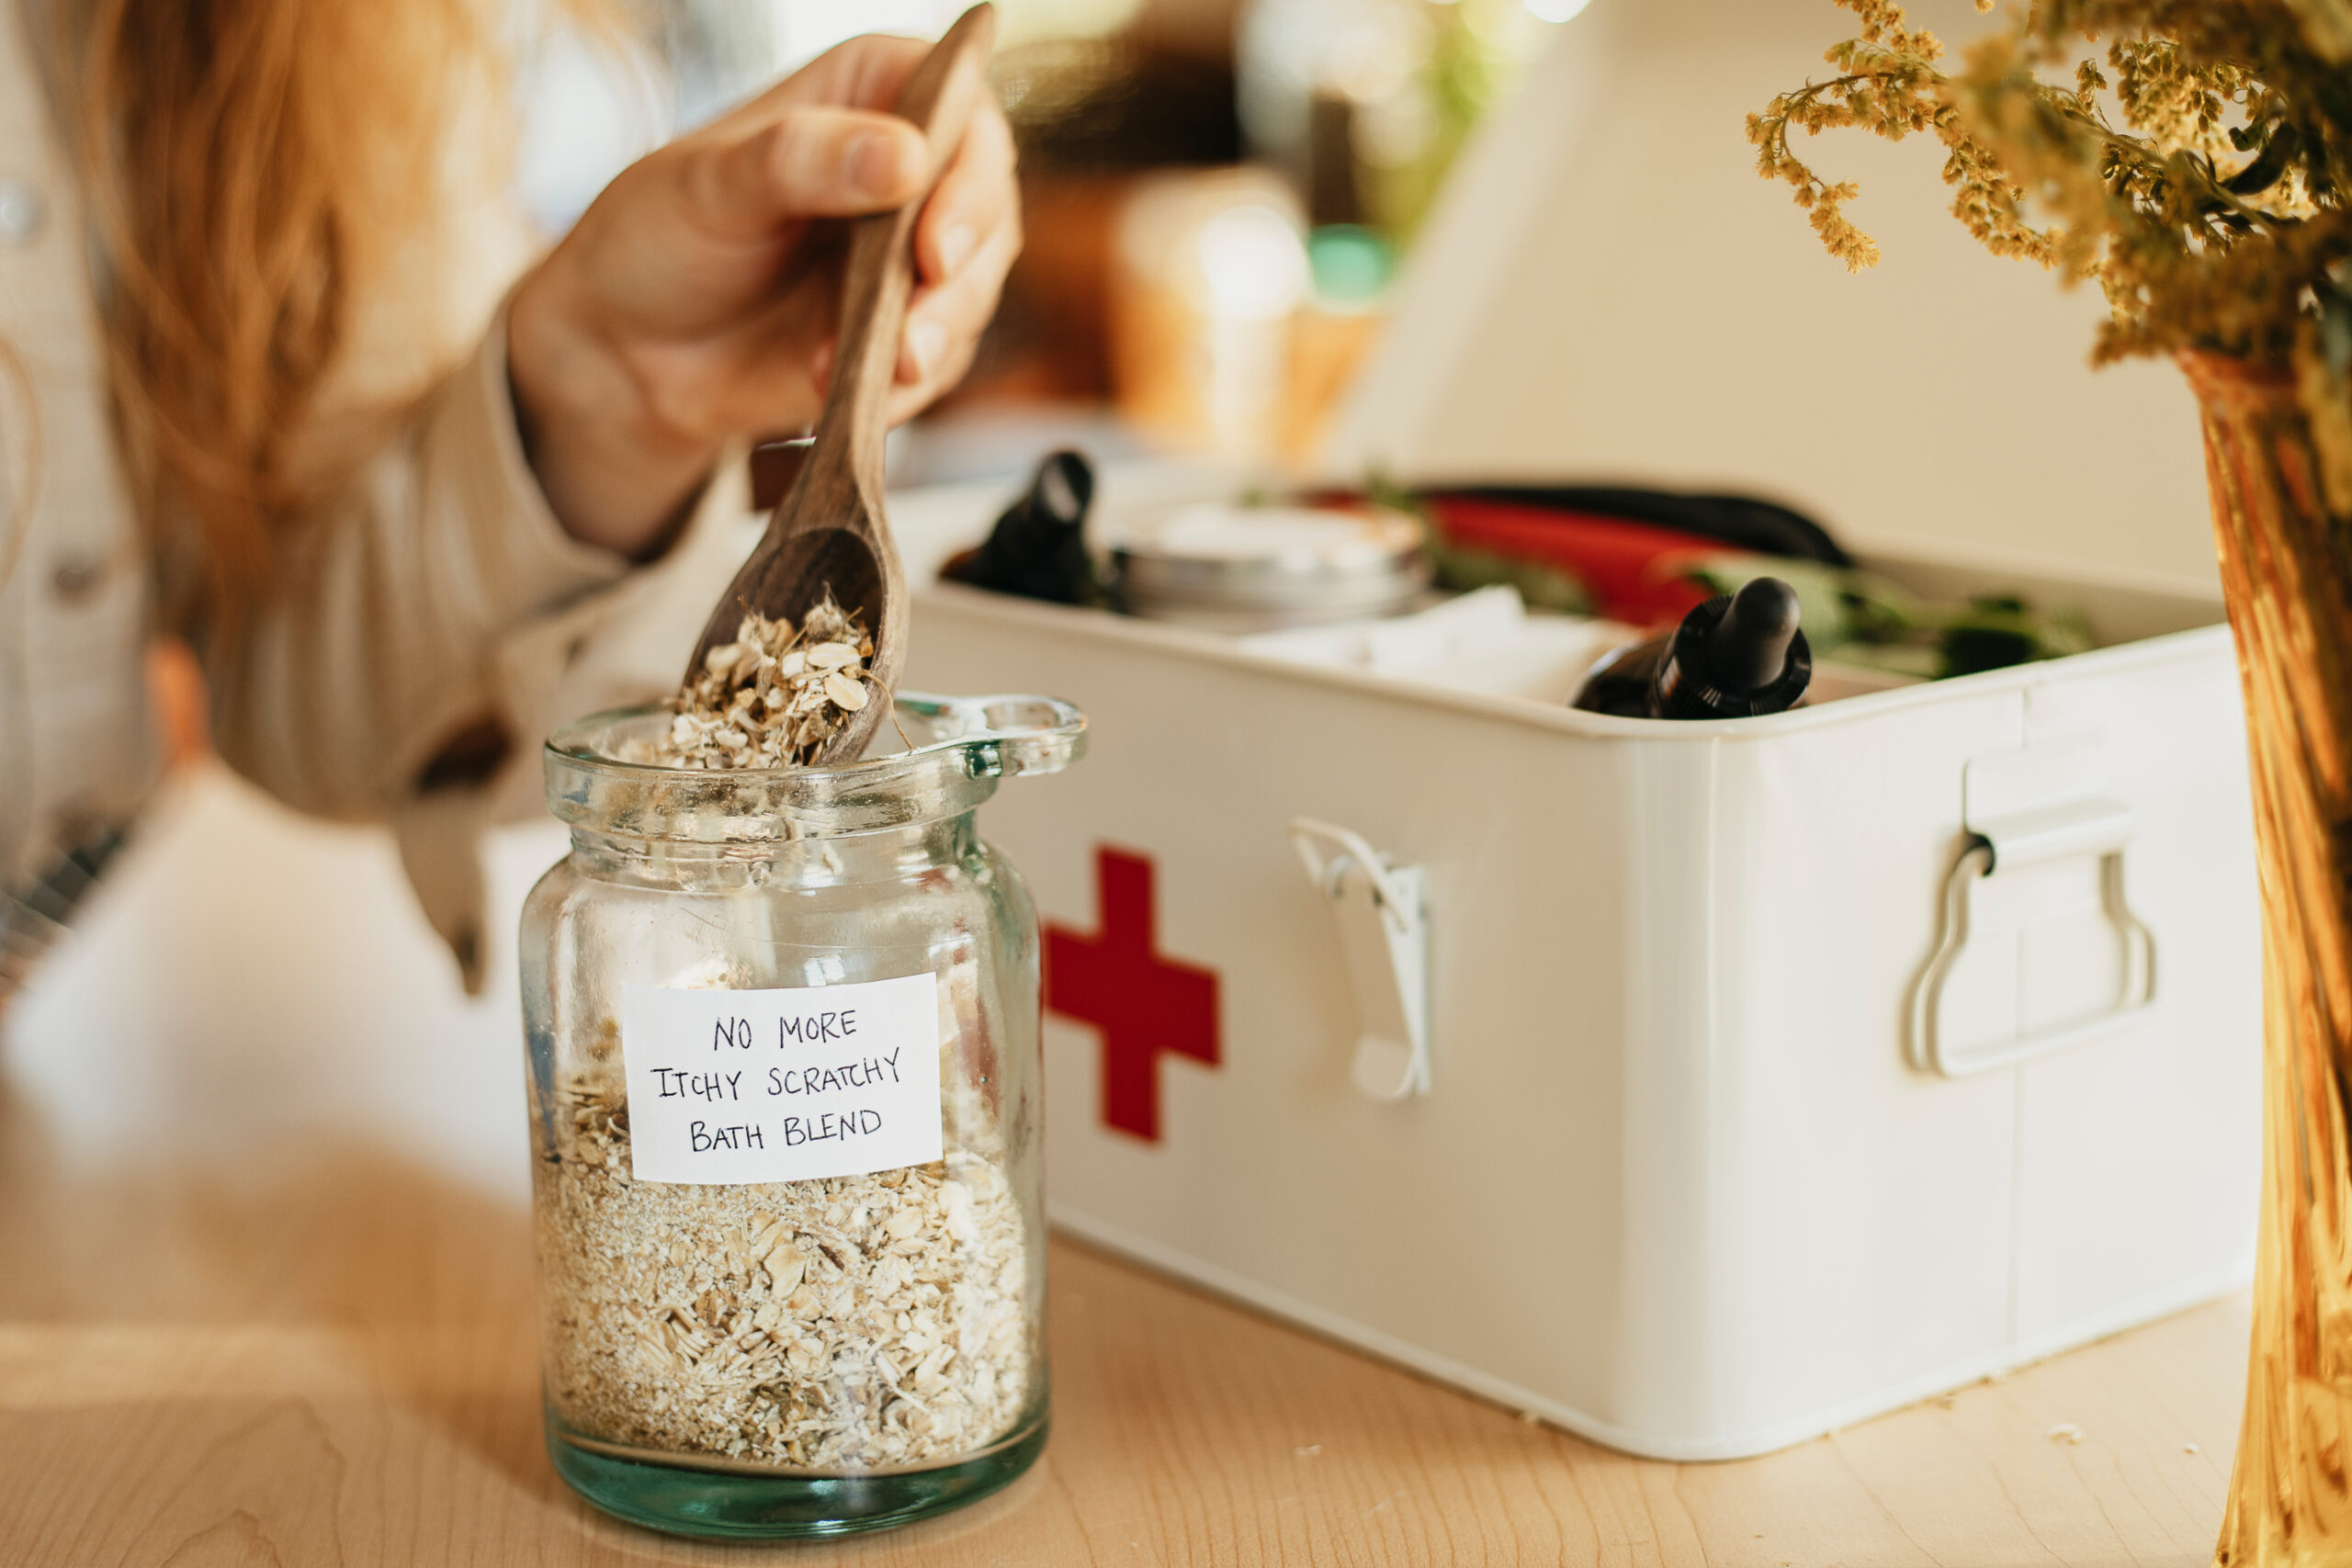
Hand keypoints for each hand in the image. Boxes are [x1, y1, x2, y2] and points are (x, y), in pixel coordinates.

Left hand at [507, 33, 1020, 556]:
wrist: (631, 350)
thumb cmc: (660, 237)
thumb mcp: (711, 184)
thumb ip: (800, 161)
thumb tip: (903, 157)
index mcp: (872, 93)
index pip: (960, 106)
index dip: (967, 173)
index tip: (933, 242)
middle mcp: (911, 170)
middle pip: (985, 208)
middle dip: (959, 278)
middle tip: (913, 329)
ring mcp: (914, 256)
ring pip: (971, 293)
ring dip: (931, 339)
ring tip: (876, 368)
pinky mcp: (908, 331)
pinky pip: (936, 363)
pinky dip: (900, 387)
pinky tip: (841, 387)